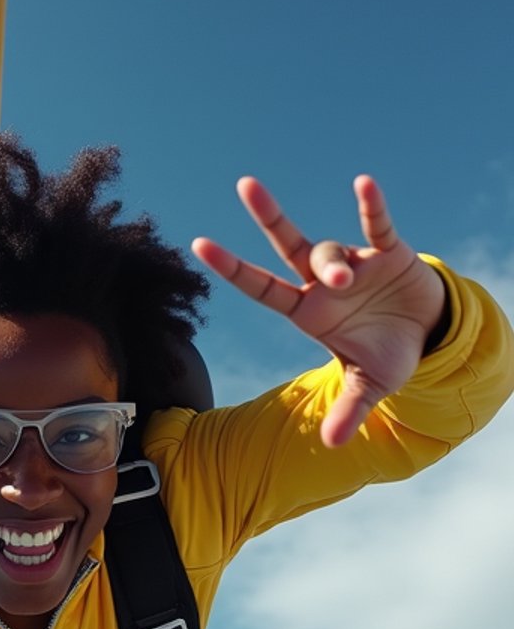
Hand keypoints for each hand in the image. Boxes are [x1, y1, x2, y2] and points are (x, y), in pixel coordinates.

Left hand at [192, 176, 446, 446]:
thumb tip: (334, 444)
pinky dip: (372, 207)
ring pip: (330, 251)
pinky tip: (364, 184)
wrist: (429, 333)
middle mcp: (323, 283)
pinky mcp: (389, 252)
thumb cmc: (387, 355)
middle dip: (268, 216)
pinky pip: (377, 225)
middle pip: (288, 245)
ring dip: (334, 261)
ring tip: (348, 279)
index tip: (199, 244)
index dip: (232, 270)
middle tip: (247, 187)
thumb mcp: (369, 387)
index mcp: (308, 312)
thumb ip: (349, 409)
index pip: (262, 288)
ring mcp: (355, 263)